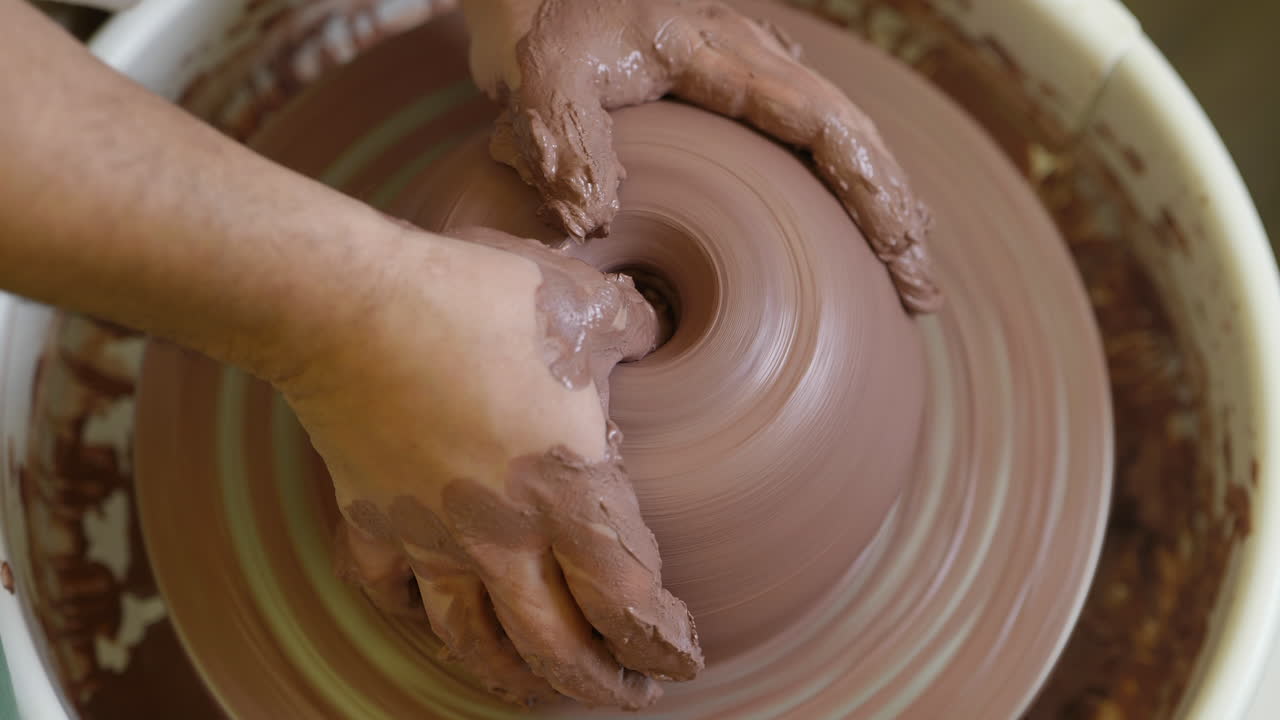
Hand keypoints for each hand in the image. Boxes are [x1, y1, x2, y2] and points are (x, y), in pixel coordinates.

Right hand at [285, 226, 702, 708]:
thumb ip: (635, 328)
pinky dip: (410, 616)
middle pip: (554, 644)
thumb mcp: (584, 304)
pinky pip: (388, 592)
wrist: (352, 306)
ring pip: (470, 638)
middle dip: (596, 683)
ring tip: (531, 692)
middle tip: (624, 696)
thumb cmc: (476, 303)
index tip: (681, 662)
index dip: (661, 643)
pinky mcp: (370, 518)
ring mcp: (429, 536)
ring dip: (507, 674)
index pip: (628, 600)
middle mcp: (500, 536)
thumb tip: (656, 329)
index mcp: (566, 494)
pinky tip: (426, 620)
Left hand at [463, 0, 939, 312]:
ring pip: (837, 136)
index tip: (899, 246)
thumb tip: (598, 223)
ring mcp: (745, 70)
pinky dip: (843, 185)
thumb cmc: (535, 22)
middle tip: (922, 289)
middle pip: (850, 134)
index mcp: (720, 53)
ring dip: (880, 203)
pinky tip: (860, 229)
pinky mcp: (731, 87)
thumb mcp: (541, 76)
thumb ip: (570, 142)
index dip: (867, 185)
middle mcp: (750, 57)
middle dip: (895, 211)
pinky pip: (806, 137)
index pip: (821, 120)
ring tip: (911, 272)